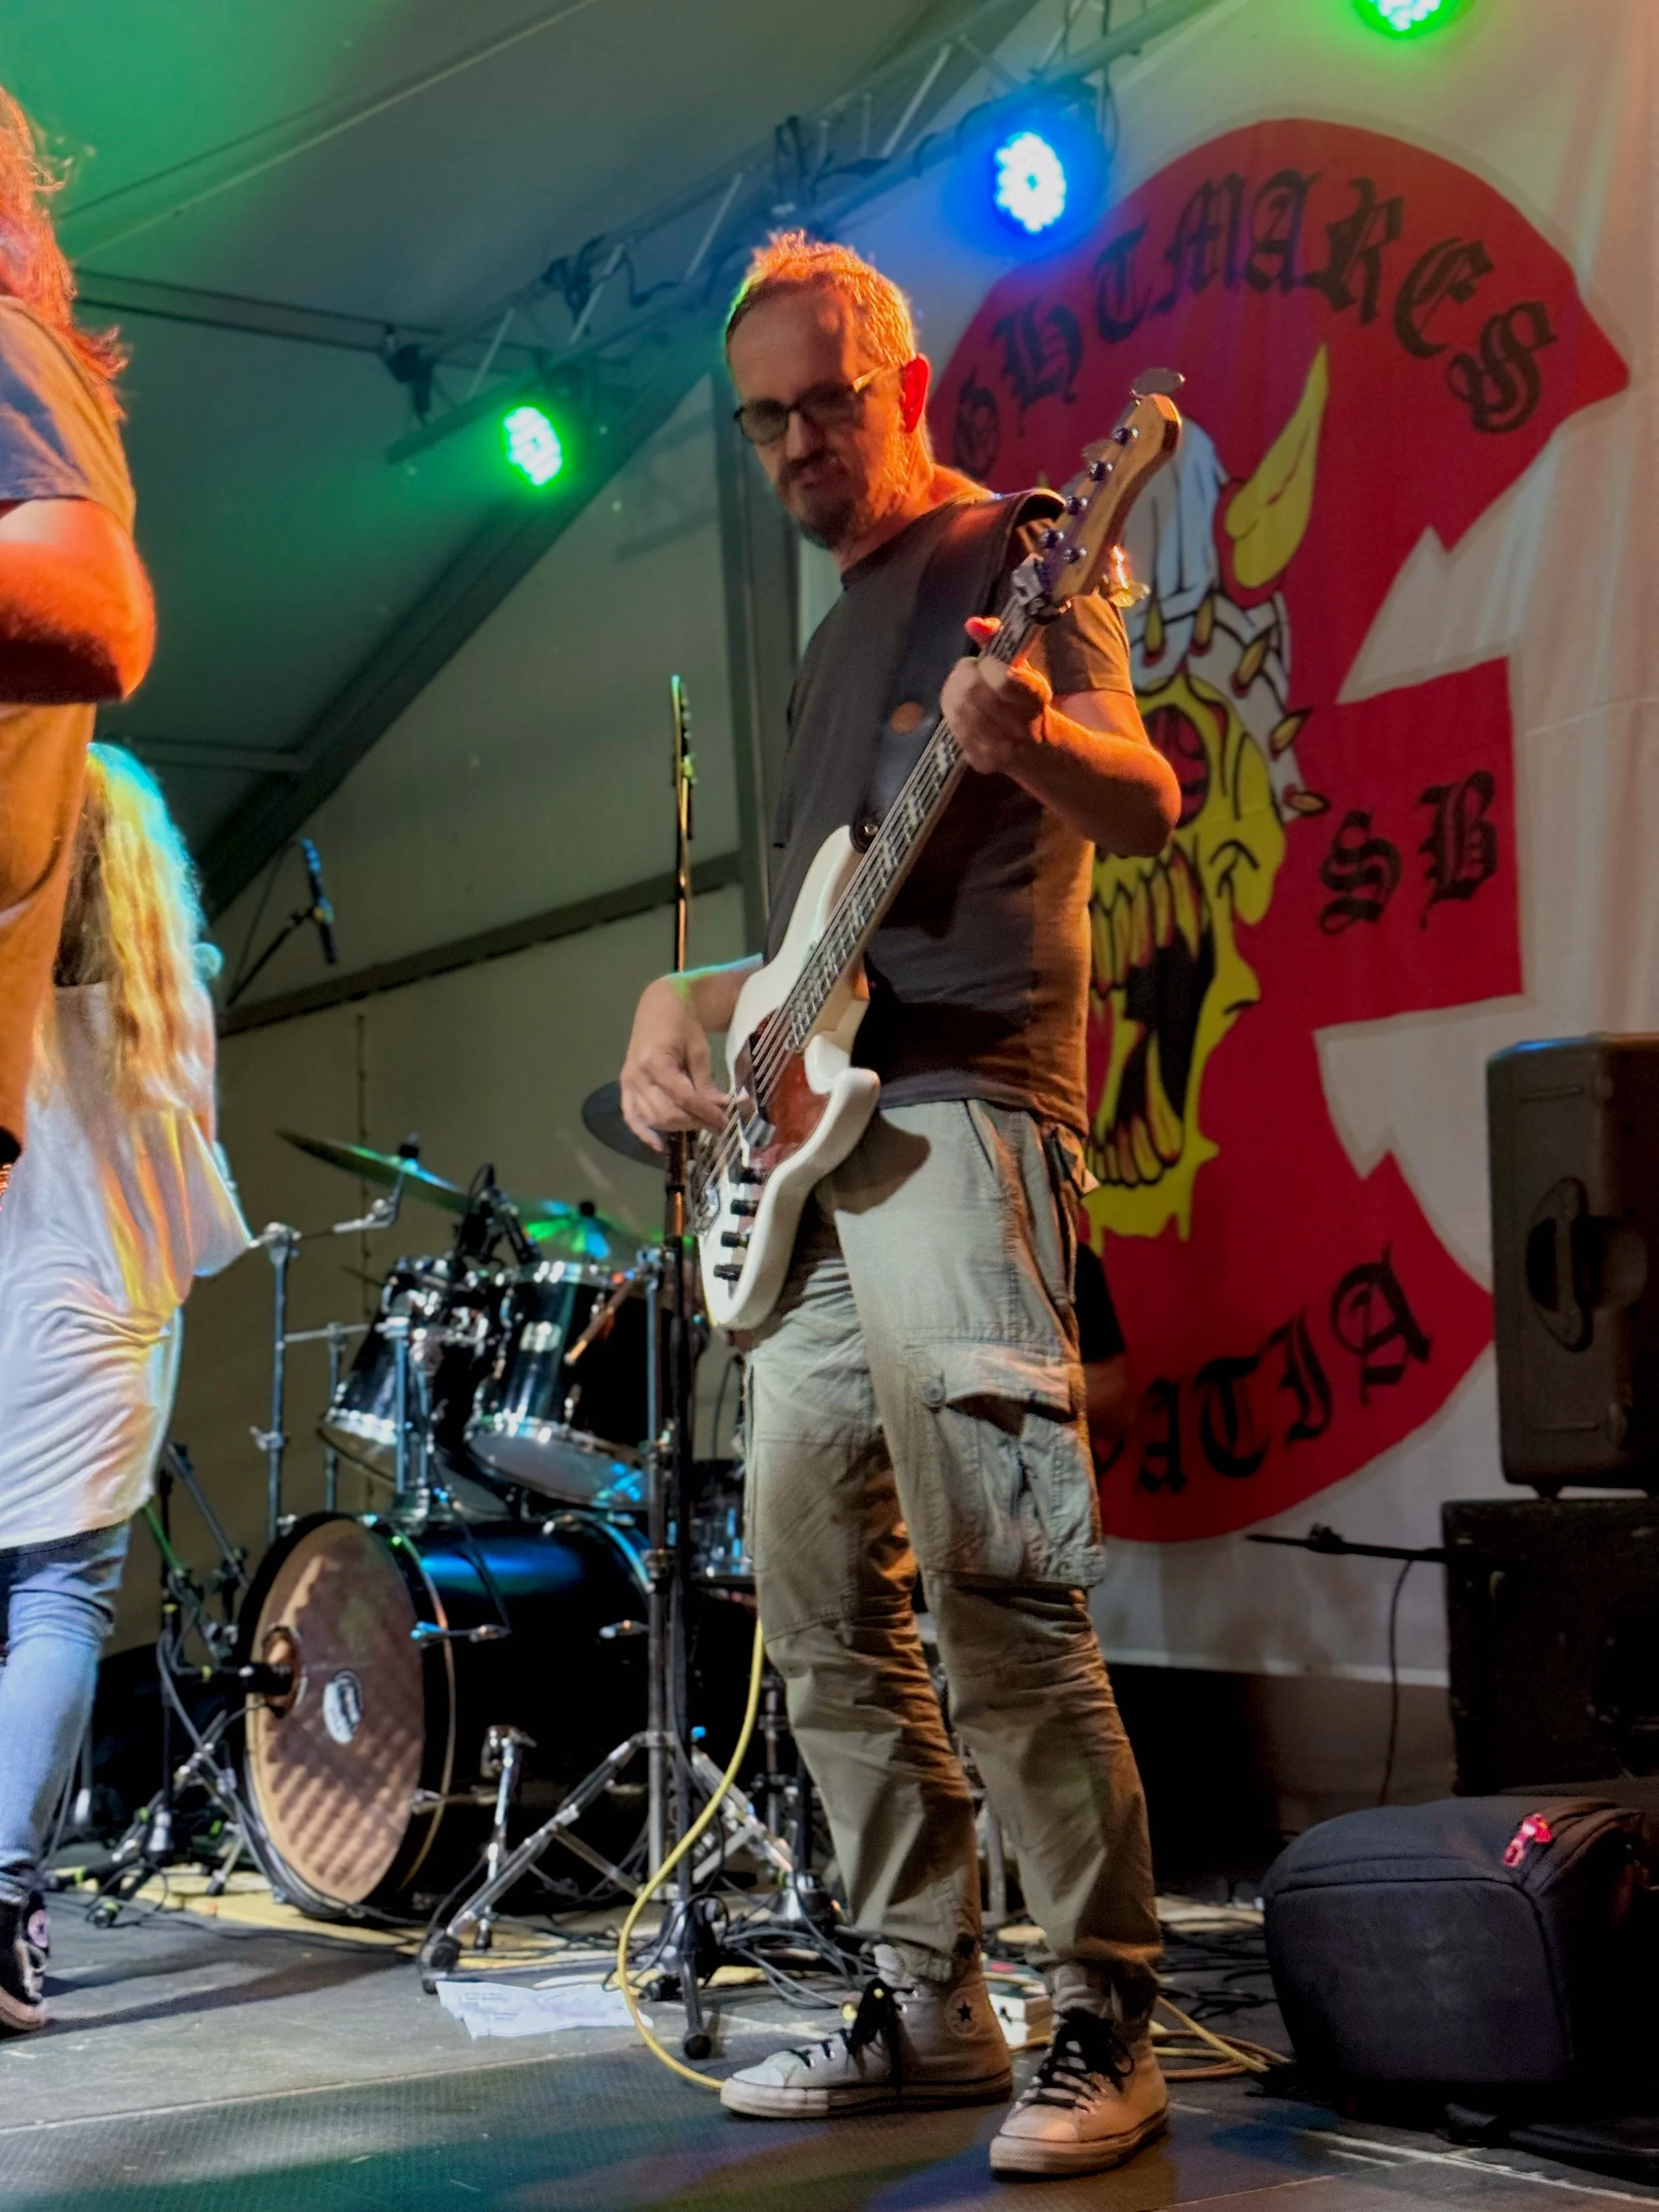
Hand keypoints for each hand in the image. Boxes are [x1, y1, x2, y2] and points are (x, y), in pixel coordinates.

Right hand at [620, 975, 727, 1150]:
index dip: (705, 1113)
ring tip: (698, 1125)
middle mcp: (637, 1076)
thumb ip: (705, 1082)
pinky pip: (631, 1117)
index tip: (724, 1121)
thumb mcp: (699, 1051)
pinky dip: (644, 1133)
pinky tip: (659, 1145)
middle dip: (694, 1121)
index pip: (683, 1097)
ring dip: (677, 1126)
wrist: (658, 1009)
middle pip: (666, 1112)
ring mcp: (628, 1083)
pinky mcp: (625, 1087)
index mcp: (655, 1062)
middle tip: (717, 1124)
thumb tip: (720, 1107)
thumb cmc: (682, 1026)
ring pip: (652, 1118)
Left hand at [939, 614, 1051, 775]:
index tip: (987, 661)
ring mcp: (999, 749)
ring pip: (958, 711)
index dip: (987, 665)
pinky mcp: (980, 761)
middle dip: (965, 675)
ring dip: (955, 692)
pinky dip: (953, 712)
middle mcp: (1020, 729)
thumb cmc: (1024, 698)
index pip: (1003, 679)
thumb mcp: (1020, 665)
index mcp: (1035, 698)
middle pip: (973, 693)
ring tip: (964, 687)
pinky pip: (954, 728)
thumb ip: (998, 640)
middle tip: (970, 671)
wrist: (1034, 746)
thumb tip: (972, 624)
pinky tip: (961, 707)